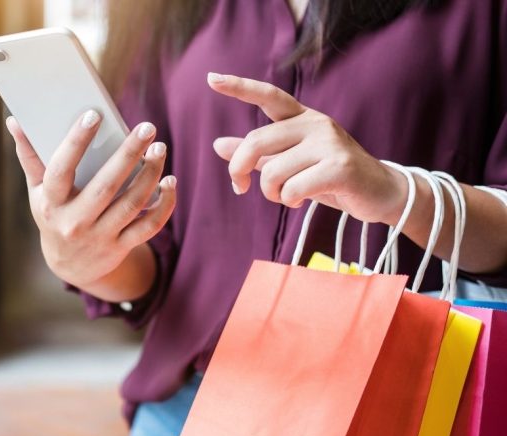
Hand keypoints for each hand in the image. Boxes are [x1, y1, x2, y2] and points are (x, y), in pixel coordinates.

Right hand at [5, 110, 176, 288]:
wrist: (71, 266)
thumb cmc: (54, 215)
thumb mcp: (37, 191)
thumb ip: (29, 156)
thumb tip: (14, 120)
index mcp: (51, 203)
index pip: (61, 170)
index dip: (76, 142)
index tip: (93, 114)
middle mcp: (75, 222)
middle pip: (106, 186)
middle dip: (128, 155)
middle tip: (147, 128)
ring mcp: (100, 236)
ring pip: (131, 204)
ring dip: (150, 175)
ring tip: (160, 148)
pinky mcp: (121, 246)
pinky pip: (149, 226)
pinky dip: (164, 204)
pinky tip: (170, 182)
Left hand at [207, 73, 407, 224]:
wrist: (379, 193)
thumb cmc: (330, 177)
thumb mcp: (290, 163)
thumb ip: (256, 154)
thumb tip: (217, 145)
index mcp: (302, 118)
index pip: (268, 96)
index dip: (239, 87)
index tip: (211, 78)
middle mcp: (315, 124)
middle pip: (255, 142)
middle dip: (239, 169)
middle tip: (240, 187)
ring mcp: (329, 143)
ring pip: (272, 172)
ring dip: (270, 193)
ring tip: (286, 197)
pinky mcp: (340, 167)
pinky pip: (292, 188)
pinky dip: (289, 201)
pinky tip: (301, 201)